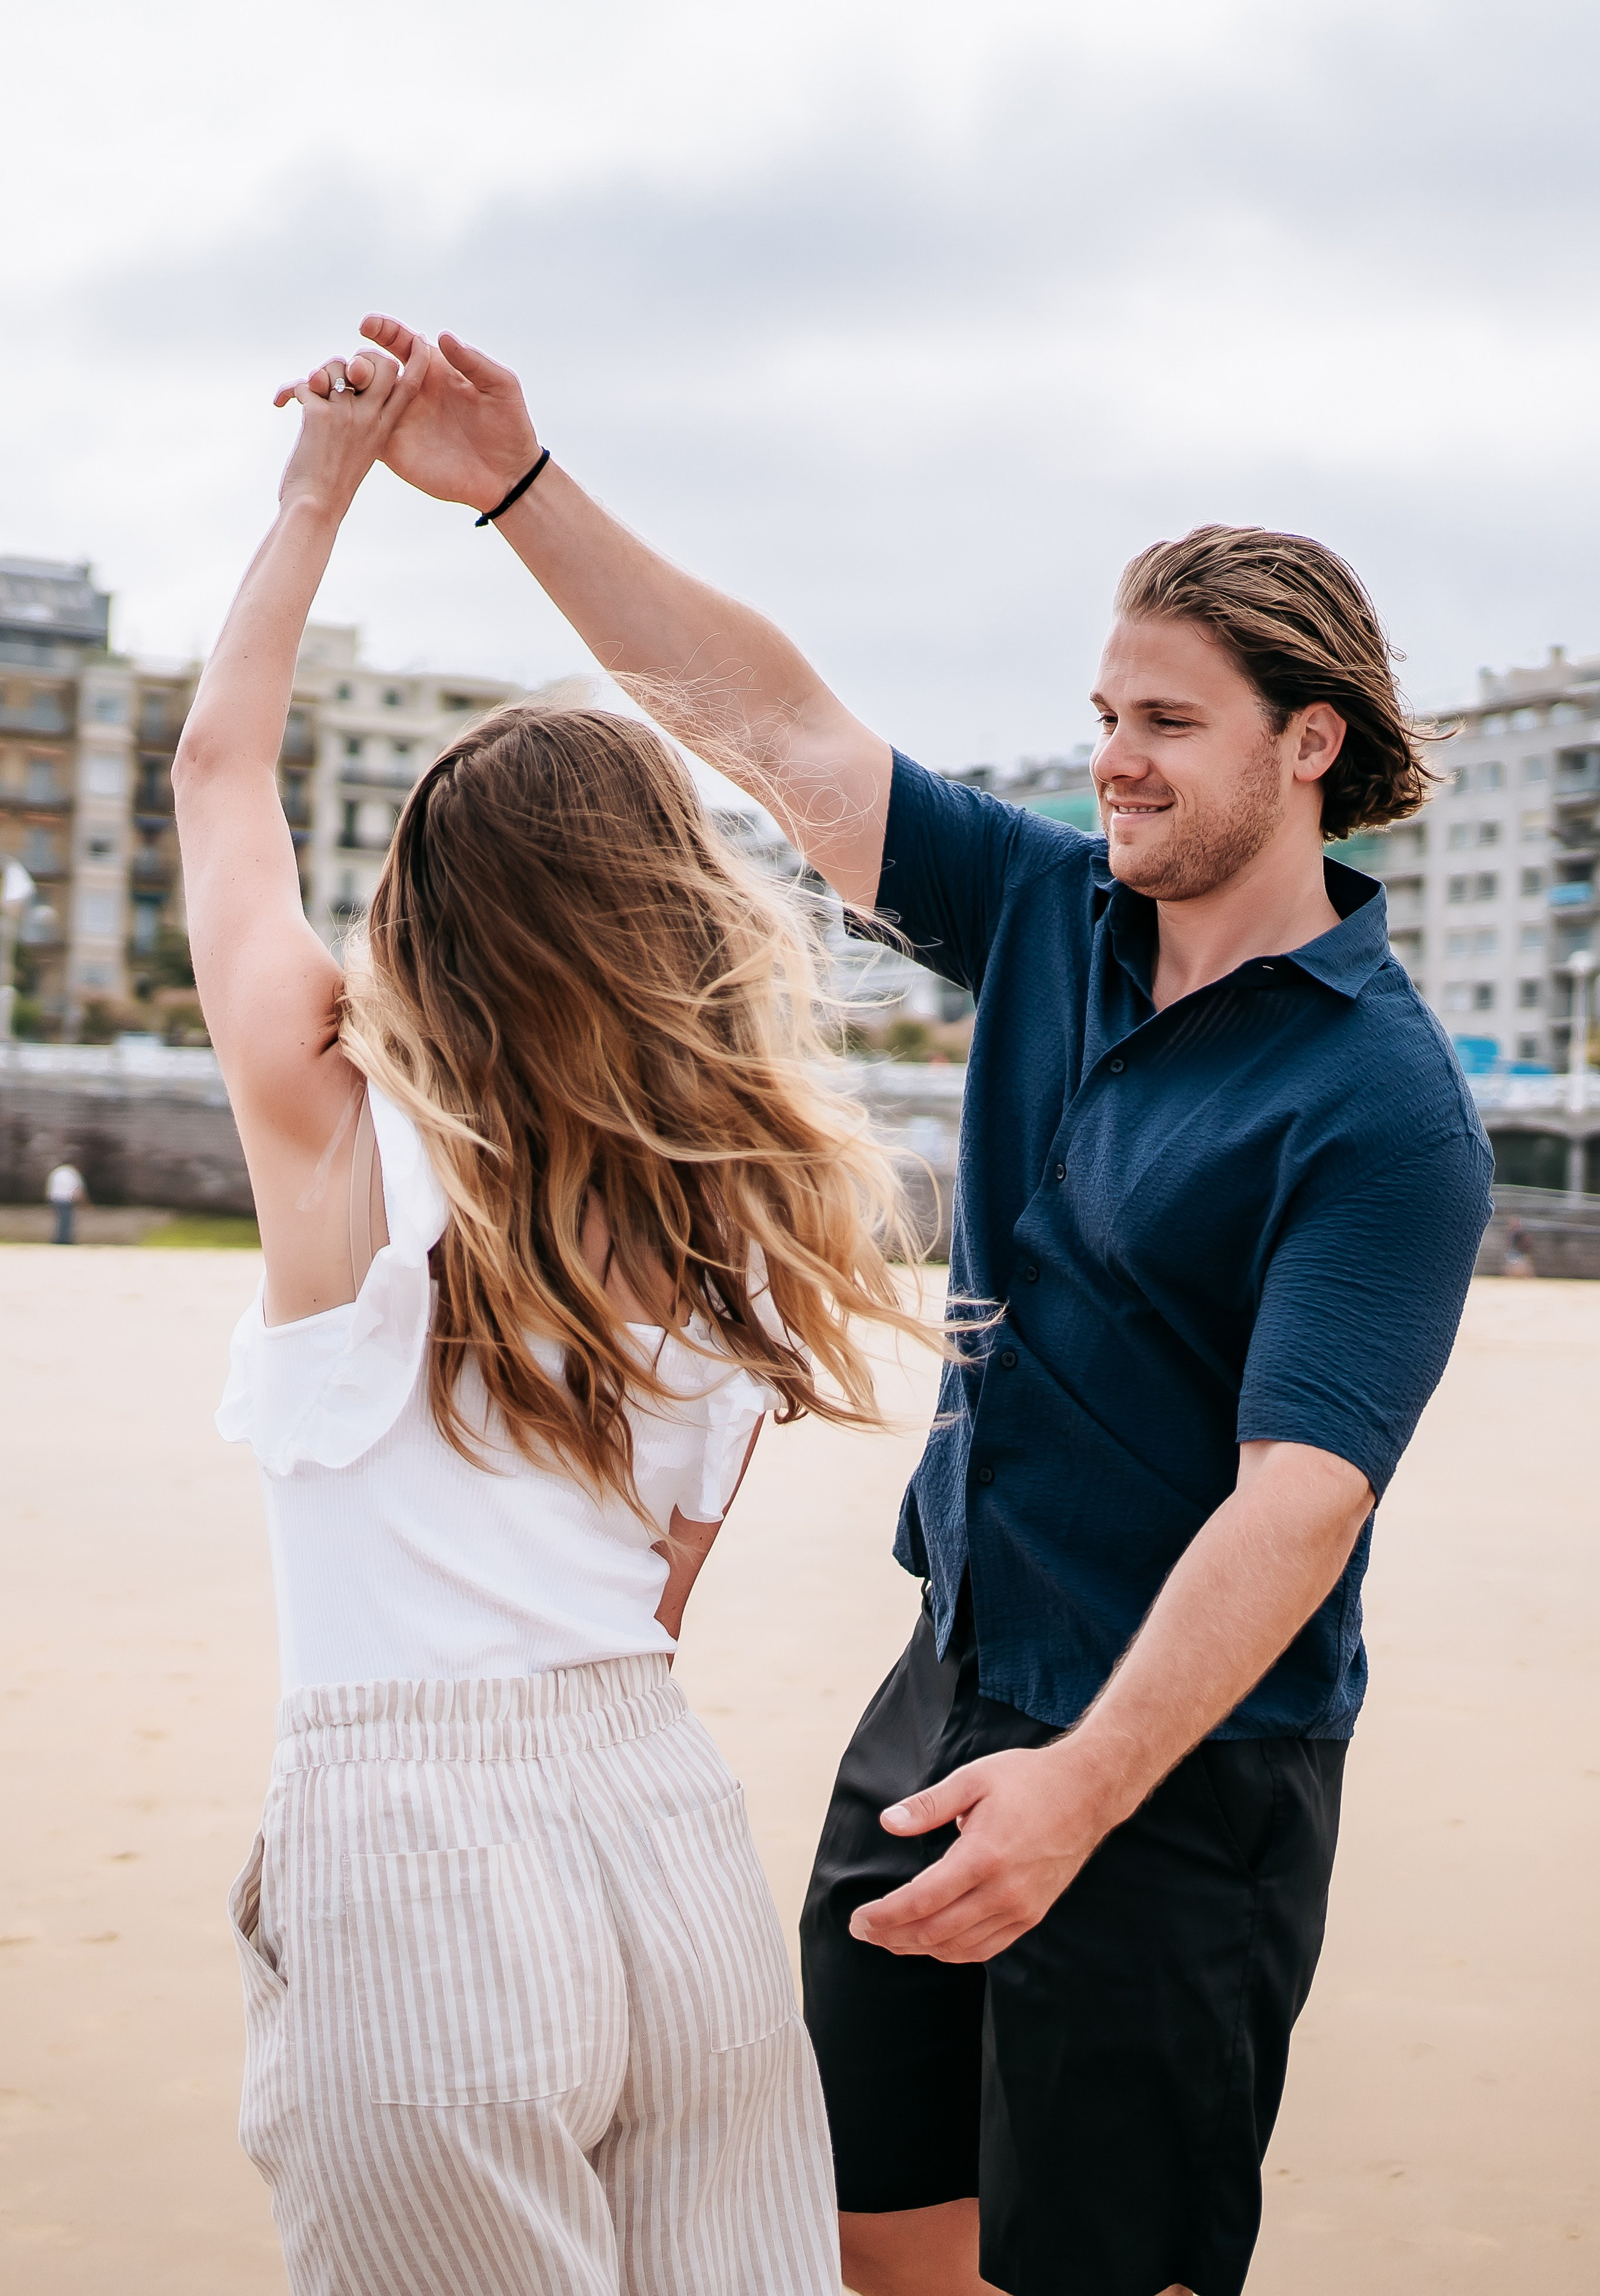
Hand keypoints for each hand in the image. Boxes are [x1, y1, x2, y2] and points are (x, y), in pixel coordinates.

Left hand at [271, 345, 428, 522]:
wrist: (314, 508)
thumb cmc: (332, 485)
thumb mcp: (358, 452)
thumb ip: (359, 420)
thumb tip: (337, 386)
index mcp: (384, 429)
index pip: (410, 386)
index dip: (418, 360)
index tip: (422, 341)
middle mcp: (370, 418)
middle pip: (378, 364)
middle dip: (358, 360)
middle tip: (339, 377)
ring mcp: (347, 414)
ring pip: (335, 367)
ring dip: (318, 375)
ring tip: (309, 393)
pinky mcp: (320, 414)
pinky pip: (305, 384)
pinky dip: (288, 391)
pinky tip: (280, 404)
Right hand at [359, 313, 540, 514]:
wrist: (507, 476)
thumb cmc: (510, 426)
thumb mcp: (501, 387)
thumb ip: (473, 361)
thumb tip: (443, 336)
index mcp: (434, 370)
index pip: (400, 341)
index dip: (383, 329)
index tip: (369, 324)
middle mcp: (412, 392)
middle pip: (373, 365)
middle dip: (362, 360)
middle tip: (363, 368)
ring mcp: (400, 420)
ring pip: (361, 396)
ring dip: (348, 387)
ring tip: (349, 385)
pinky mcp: (393, 449)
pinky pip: (363, 431)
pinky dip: (348, 422)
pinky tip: (341, 415)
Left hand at [847, 1740, 1115, 1963]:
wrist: (1087, 1792)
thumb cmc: (1028, 1780)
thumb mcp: (973, 1779)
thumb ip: (928, 1806)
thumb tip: (888, 1823)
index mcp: (983, 1856)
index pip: (920, 1901)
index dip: (884, 1916)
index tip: (857, 1919)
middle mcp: (1003, 1891)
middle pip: (934, 1932)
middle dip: (891, 1936)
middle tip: (863, 1931)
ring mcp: (1020, 1908)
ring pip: (958, 1947)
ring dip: (918, 1948)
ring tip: (889, 1939)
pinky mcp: (1031, 1915)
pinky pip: (985, 1948)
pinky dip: (953, 1952)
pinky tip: (932, 1943)